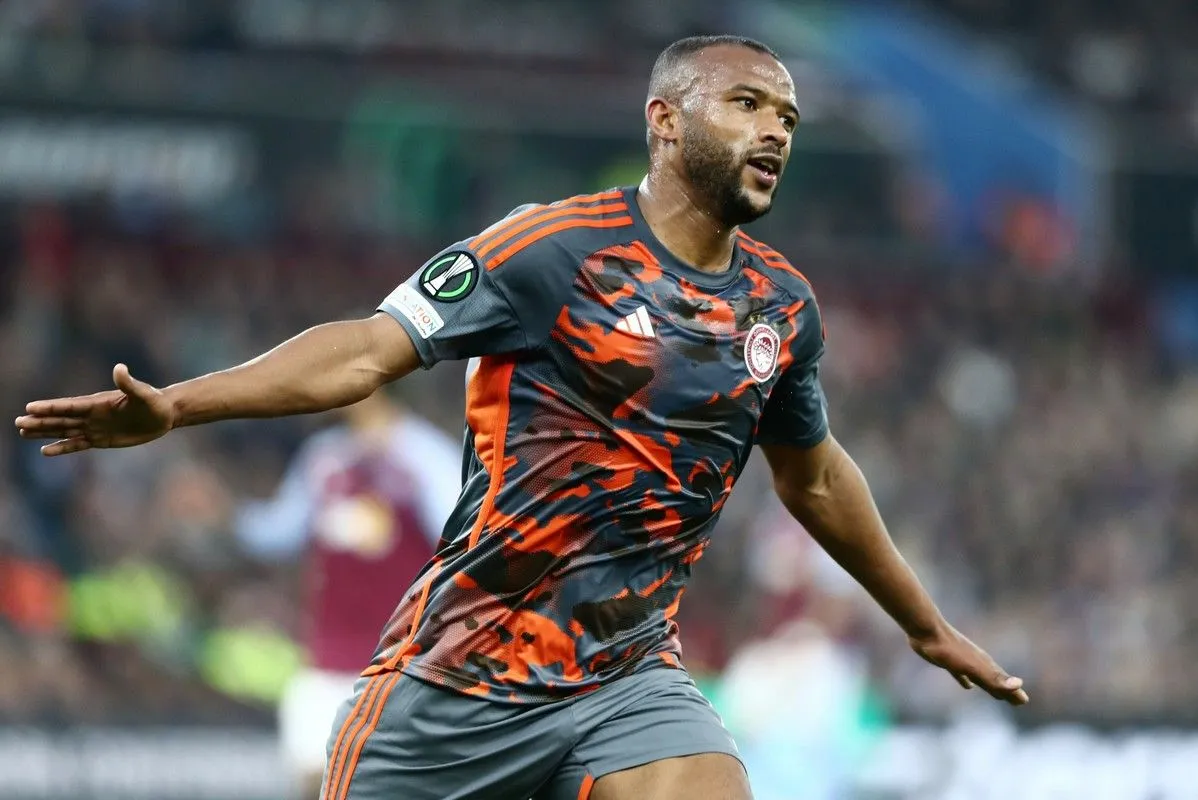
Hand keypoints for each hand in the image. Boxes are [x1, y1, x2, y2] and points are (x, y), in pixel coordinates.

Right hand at [14, 364, 175, 455]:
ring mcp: (95, 427)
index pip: (70, 406)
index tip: (30, 407)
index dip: (51, 407)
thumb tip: (119, 368)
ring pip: (64, 430)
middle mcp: (92, 415)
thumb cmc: (154, 401)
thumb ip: (129, 383)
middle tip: (18, 423)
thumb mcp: (143, 393)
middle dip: (40, 421)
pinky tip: (45, 451)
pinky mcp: (101, 440)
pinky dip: (62, 447)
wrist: (164, 415)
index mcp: (98, 403)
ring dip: (44, 432)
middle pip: (61, 418)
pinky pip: (77, 444)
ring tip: (23, 432)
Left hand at [910, 622, 1028, 705]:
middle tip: (1018, 701)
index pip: (1004, 683)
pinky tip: (967, 686)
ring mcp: (963, 661)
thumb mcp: (973, 667)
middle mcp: (977, 662)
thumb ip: (994, 678)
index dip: (1013, 693)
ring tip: (997, 695)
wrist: (926, 630)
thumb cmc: (950, 650)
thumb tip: (1019, 684)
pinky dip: (966, 680)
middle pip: (995, 681)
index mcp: (985, 665)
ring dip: (989, 686)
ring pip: (981, 678)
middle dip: (1006, 691)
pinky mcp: (948, 661)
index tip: (1024, 701)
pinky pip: (961, 674)